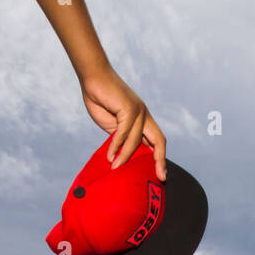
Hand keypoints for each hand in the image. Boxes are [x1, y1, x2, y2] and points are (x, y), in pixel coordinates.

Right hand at [80, 66, 166, 180]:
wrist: (93, 77)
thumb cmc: (100, 99)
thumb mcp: (113, 125)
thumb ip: (121, 139)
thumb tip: (123, 157)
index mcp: (142, 119)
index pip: (157, 140)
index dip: (160, 158)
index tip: (161, 174)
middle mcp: (144, 115)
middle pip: (159, 140)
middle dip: (161, 160)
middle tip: (160, 177)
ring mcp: (138, 110)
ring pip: (135, 140)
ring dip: (125, 156)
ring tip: (115, 168)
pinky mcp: (129, 108)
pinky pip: (124, 132)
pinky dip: (116, 145)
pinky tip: (110, 155)